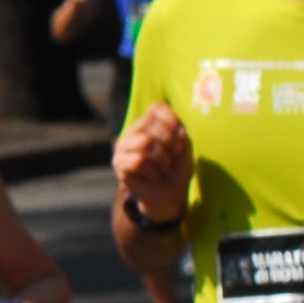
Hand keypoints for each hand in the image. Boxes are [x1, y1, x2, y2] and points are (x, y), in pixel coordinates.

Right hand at [113, 102, 192, 222]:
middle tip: (173, 158)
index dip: (173, 122)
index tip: (181, 138)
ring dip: (163, 160)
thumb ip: (181, 136)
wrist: (168, 194)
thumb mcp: (185, 149)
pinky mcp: (118, 162)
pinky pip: (138, 161)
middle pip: (153, 125)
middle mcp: (135, 129)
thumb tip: (178, 131)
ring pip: (146, 142)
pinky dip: (153, 172)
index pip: (158, 108)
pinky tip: (153, 176)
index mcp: (150, 121)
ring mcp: (124, 145)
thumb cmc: (176, 168)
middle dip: (171, 145)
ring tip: (163, 169)